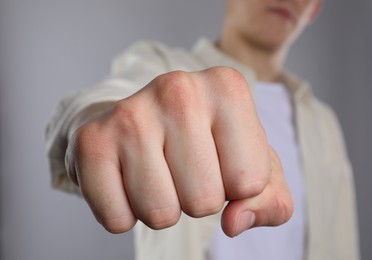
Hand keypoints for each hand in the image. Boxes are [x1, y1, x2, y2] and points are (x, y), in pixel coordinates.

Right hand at [65, 67, 292, 236]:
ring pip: (160, 213)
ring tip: (157, 172)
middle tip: (184, 168)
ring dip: (163, 206)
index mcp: (227, 88)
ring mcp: (130, 112)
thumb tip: (235, 221)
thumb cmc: (205, 142)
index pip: (249, 181)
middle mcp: (178, 89)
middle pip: (204, 200)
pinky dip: (126, 213)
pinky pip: (118, 219)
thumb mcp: (254, 164)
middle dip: (198, 199)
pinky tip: (128, 178)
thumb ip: (270, 199)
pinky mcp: (92, 141)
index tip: (220, 162)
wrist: (143, 120)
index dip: (237, 187)